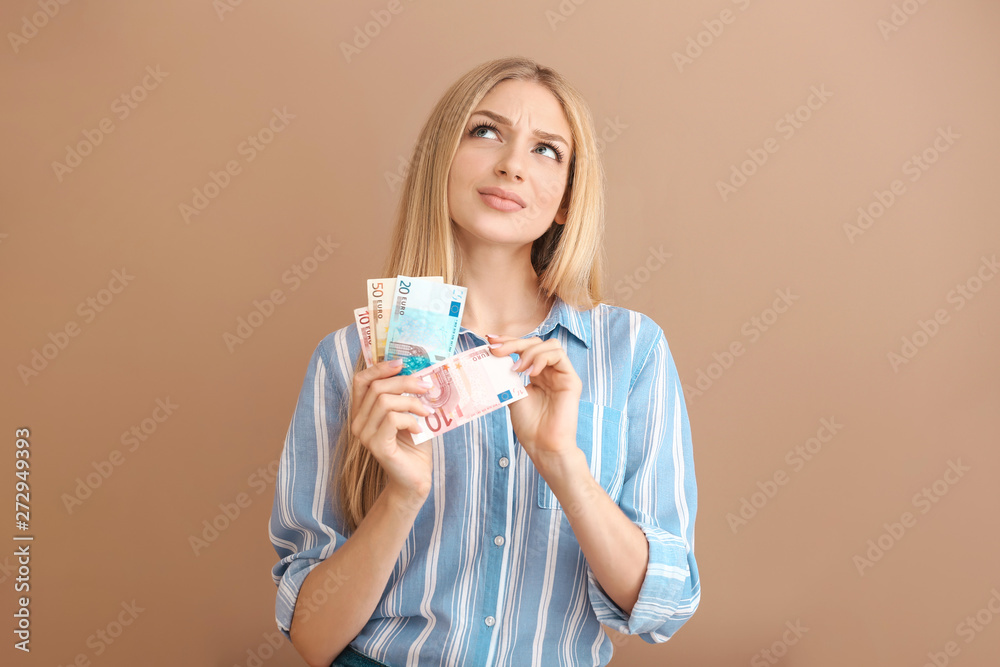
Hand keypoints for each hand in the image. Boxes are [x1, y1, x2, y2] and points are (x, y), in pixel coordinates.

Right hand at [350, 358, 435, 500]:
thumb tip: (420, 371)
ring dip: (411, 403)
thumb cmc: (414, 444)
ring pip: (385, 402)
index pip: (361, 380)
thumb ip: (407, 394)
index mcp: (363, 411)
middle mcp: (358, 422)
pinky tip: (419, 429)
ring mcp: (364, 435)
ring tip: (426, 413)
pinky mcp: (376, 446)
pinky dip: (411, 420)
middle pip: (377, 387)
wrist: (416, 477)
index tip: (402, 363)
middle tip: (427, 387)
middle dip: (405, 382)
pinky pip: (393, 420)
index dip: (379, 367)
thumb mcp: (410, 412)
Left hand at [486, 334, 581, 466]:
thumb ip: (506, 374)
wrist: (543, 446)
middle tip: (496, 350)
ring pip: (549, 345)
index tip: (490, 341)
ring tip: (517, 369)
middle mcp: (549, 371)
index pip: (525, 348)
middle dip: (513, 343)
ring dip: (529, 351)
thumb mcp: (512, 394)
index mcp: (536, 374)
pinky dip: (542, 358)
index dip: (508, 340)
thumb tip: (493, 354)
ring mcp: (561, 374)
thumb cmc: (529, 426)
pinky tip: (531, 373)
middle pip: (535, 342)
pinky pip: (559, 355)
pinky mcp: (571, 380)